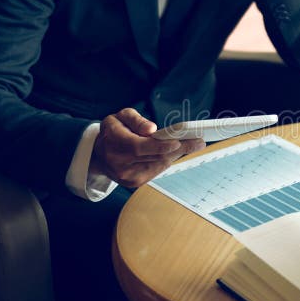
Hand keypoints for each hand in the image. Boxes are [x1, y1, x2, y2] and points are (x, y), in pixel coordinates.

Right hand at [89, 108, 205, 188]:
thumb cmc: (114, 131)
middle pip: (155, 156)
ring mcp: (126, 176)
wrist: (100, 154)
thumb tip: (152, 129)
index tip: (178, 141)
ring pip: (159, 164)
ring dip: (177, 154)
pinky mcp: (134, 183)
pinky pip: (157, 170)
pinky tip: (175, 152)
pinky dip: (168, 160)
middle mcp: (118, 162)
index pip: (139, 147)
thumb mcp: (120, 117)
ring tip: (193, 143)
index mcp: (113, 142)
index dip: (160, 145)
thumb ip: (135, 120)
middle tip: (199, 141)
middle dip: (180, 148)